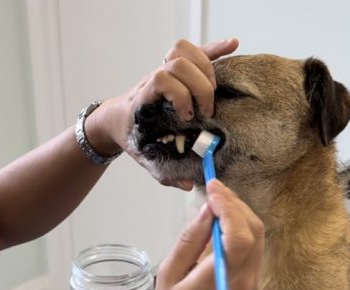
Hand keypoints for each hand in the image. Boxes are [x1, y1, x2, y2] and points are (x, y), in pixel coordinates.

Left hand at [84, 38, 238, 188]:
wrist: (117, 118)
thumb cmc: (132, 137)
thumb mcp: (145, 156)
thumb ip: (164, 172)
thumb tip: (188, 184)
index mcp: (145, 99)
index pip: (161, 79)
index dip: (180, 95)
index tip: (187, 117)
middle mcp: (154, 79)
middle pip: (177, 63)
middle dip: (198, 85)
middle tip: (206, 110)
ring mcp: (165, 70)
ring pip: (183, 50)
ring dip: (205, 67)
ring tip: (215, 89)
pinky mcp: (176, 68)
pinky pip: (195, 52)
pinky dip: (214, 49)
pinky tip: (232, 45)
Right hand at [148, 179, 263, 289]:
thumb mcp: (168, 274)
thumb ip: (189, 241)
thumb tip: (207, 210)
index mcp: (220, 280)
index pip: (238, 237)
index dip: (228, 208)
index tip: (211, 190)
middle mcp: (244, 279)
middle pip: (253, 230)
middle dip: (235, 203)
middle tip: (214, 187)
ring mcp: (252, 281)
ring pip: (258, 235)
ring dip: (241, 211)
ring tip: (219, 197)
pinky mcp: (252, 281)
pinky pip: (255, 245)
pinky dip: (243, 225)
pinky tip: (225, 217)